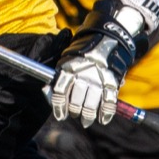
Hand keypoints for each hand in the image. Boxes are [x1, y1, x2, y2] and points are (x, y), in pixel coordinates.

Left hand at [50, 0, 147, 127]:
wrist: (107, 38)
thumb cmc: (82, 53)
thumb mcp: (66, 58)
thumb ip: (58, 76)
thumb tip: (46, 91)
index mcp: (68, 67)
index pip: (60, 92)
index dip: (59, 107)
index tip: (61, 116)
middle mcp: (82, 74)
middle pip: (76, 101)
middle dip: (75, 112)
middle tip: (76, 115)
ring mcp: (98, 79)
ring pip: (91, 105)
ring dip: (88, 116)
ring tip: (86, 120)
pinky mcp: (112, 81)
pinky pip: (109, 102)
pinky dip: (106, 114)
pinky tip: (103, 119)